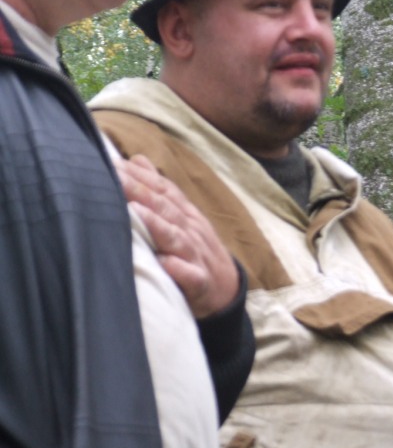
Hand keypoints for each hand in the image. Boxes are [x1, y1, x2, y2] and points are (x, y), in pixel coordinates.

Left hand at [115, 153, 239, 318]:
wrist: (226, 287)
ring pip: (176, 237)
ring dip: (157, 224)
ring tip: (135, 212)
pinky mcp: (199, 282)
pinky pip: (190, 275)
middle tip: (114, 177)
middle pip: (165, 208)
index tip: (112, 163)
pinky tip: (164, 263)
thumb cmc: (195, 248)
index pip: (162, 189)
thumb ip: (159, 190)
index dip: (140, 176)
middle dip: (140, 191)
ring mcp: (196, 255)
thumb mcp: (182, 216)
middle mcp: (190, 230)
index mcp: (184, 213)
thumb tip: (137, 160)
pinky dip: (178, 269)